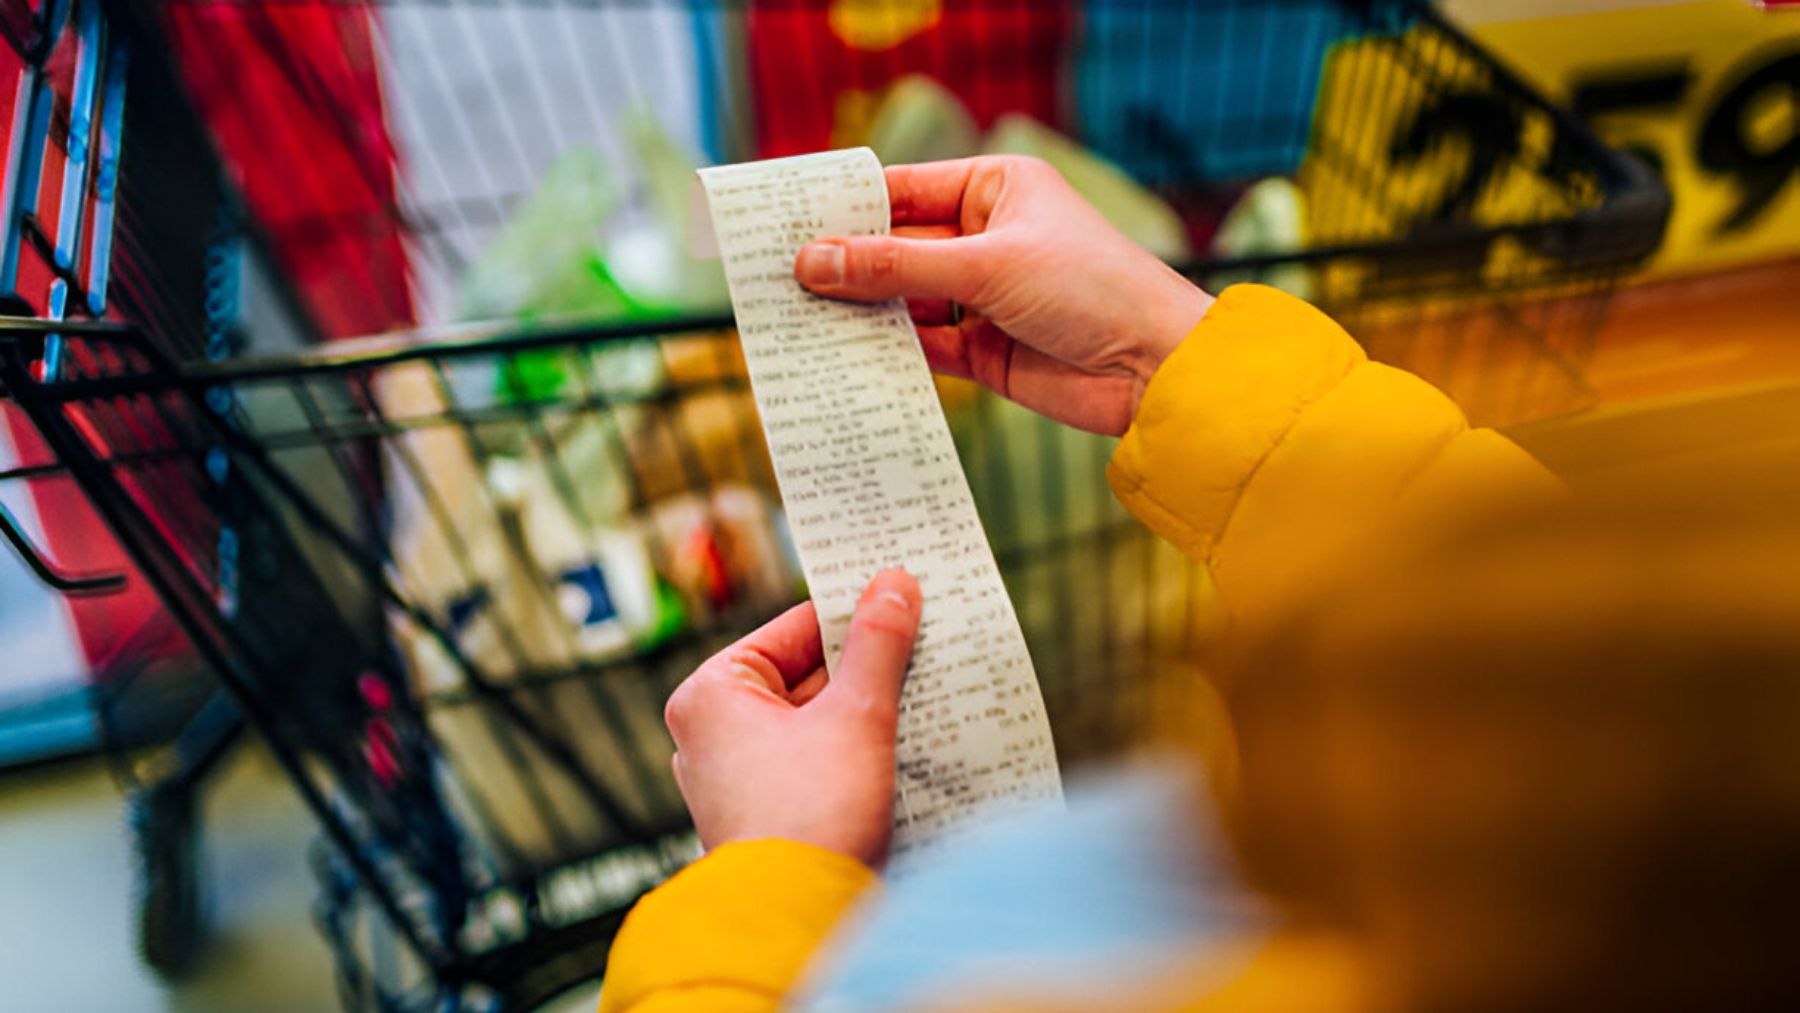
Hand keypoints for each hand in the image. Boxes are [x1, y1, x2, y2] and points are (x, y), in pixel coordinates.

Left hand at [664, 569, 921, 868]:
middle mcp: (711, 733)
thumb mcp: (856, 715)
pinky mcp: (765, 814)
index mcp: (711, 694)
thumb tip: (893, 584)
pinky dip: (855, 752)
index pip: (794, 629)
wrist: (799, 921)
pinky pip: (815, 762)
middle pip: (805, 675)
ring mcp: (735, 778)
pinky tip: (904, 745)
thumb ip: (878, 644)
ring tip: (924, 694)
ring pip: (814, 720)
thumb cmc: (810, 817)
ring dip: (867, 711)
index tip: (902, 598)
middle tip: (925, 645)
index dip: (853, 613)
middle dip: (867, 668)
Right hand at [795, 156, 1213, 434]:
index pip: (902, 191)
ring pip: (902, 300)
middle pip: (895, 248)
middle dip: (843, 266)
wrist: (1156, 370)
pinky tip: (844, 356)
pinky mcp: (984, 353)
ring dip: (860, 312)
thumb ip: (896, 266)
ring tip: (797, 322)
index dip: (844, 208)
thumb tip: (813, 262)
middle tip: (776, 281)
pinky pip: (921, 347)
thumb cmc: (1092, 288)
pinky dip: (887, 352)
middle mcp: (985, 238)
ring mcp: (983, 297)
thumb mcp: (986, 266)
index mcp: (994, 189)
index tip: (784, 223)